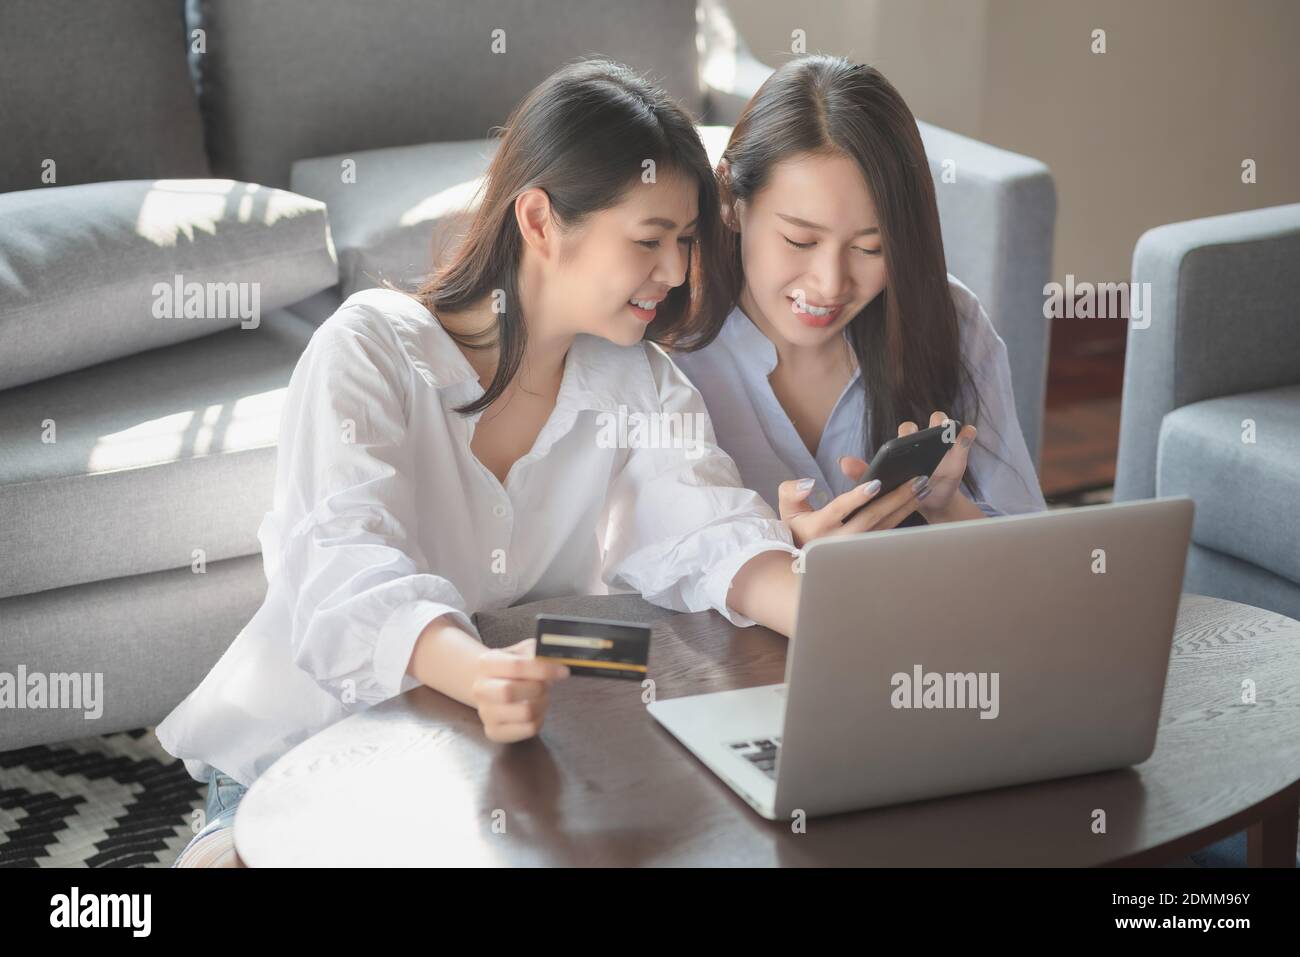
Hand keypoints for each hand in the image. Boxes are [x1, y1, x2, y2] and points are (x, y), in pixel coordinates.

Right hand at [471, 638, 568, 742]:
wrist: (492, 686)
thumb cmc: (512, 669)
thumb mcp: (522, 652)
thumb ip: (538, 652)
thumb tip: (556, 660)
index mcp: (486, 663)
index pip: (515, 667)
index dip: (543, 669)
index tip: (563, 672)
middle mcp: (481, 689)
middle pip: (510, 692)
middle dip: (537, 688)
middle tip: (546, 685)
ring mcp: (485, 713)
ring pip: (524, 713)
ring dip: (542, 704)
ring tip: (541, 696)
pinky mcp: (494, 732)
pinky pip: (529, 729)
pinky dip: (540, 719)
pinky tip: (536, 710)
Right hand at [777, 473, 927, 548]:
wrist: (805, 561)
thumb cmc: (798, 528)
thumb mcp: (787, 510)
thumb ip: (792, 492)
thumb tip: (808, 483)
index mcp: (818, 528)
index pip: (840, 509)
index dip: (857, 496)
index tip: (876, 483)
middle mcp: (839, 541)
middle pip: (871, 517)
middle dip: (895, 498)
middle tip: (916, 479)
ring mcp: (856, 548)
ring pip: (885, 526)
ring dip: (906, 505)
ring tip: (923, 487)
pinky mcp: (868, 550)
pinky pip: (889, 531)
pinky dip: (904, 514)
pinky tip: (916, 500)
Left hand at [840, 411, 977, 521]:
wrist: (928, 501)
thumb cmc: (902, 489)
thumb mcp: (883, 483)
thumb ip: (864, 473)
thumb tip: (842, 462)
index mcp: (906, 444)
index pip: (906, 430)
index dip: (907, 431)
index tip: (907, 437)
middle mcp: (925, 438)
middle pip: (927, 422)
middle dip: (929, 425)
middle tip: (930, 433)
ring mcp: (944, 443)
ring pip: (946, 424)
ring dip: (948, 425)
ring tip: (948, 432)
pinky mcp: (961, 449)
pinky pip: (966, 435)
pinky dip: (967, 433)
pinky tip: (967, 434)